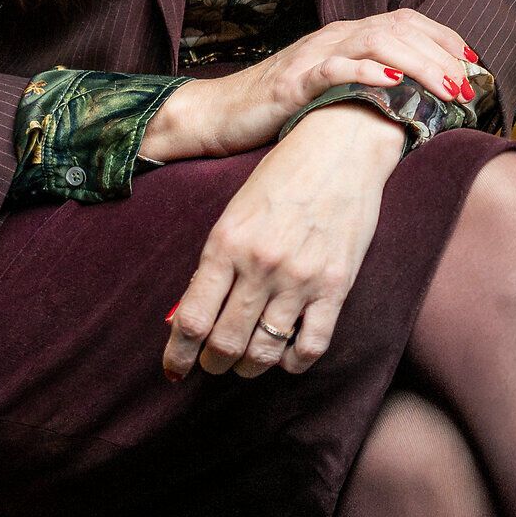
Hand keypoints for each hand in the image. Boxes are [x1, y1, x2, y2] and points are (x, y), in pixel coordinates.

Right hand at [142, 9, 484, 161]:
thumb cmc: (280, 110)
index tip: (475, 65)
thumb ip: (370, 87)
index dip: (445, 39)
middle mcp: (335, 37)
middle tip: (468, 88)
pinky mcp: (293, 81)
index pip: (408, 22)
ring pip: (376, 42)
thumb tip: (420, 103)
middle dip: (441, 56)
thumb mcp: (334, 92)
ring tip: (445, 88)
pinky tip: (391, 83)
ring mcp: (314, 56)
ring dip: (418, 64)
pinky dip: (364, 72)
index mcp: (348, 37)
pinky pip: (333, 68)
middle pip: (400, 30)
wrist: (219, 115)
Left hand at [162, 101, 405, 380]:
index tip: (174, 371)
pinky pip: (310, 346)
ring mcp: (299, 278)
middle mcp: (259, 265)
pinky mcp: (336, 286)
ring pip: (263, 352)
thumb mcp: (236, 211)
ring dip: (248, 368)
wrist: (341, 145)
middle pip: (224, 343)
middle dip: (212, 365)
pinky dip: (293, 362)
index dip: (178, 356)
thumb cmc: (283, 174)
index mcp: (226, 242)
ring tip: (244, 365)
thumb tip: (192, 314)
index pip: (191, 319)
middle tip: (211, 366)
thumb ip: (216, 261)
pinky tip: (286, 356)